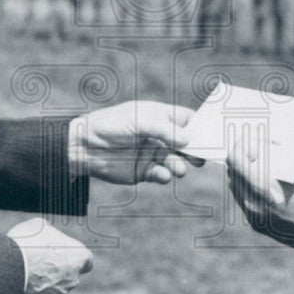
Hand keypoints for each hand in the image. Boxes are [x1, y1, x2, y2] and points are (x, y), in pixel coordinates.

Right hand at [8, 217, 93, 293]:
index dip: (74, 257)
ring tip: (23, 272)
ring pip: (53, 289)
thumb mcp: (38, 226)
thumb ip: (49, 232)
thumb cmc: (26, 244)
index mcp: (78, 257)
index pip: (86, 260)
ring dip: (42, 283)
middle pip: (68, 275)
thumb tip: (46, 233)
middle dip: (56, 270)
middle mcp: (73, 279)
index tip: (64, 254)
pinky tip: (18, 285)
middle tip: (36, 261)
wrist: (6, 270)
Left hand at [69, 100, 203, 184]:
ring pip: (175, 161)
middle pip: (185, 143)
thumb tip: (189, 140)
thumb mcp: (139, 121)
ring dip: (180, 165)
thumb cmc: (110, 125)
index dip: (198, 127)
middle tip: (201, 157)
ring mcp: (152, 154)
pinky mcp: (144, 172)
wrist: (83, 147)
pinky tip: (162, 175)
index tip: (210, 136)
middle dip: (194, 150)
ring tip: (179, 169)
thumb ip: (165, 130)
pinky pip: (161, 175)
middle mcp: (159, 135)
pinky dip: (165, 176)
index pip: (186, 119)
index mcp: (158, 116)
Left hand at [226, 131, 293, 259]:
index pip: (235, 162)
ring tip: (253, 167)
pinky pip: (243, 203)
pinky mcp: (256, 225)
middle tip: (248, 152)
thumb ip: (272, 162)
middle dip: (239, 161)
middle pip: (233, 174)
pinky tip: (258, 185)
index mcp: (261, 187)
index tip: (244, 142)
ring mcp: (253, 216)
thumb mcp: (292, 174)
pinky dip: (248, 190)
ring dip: (241, 176)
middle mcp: (252, 203)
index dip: (238, 149)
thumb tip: (258, 148)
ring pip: (236, 189)